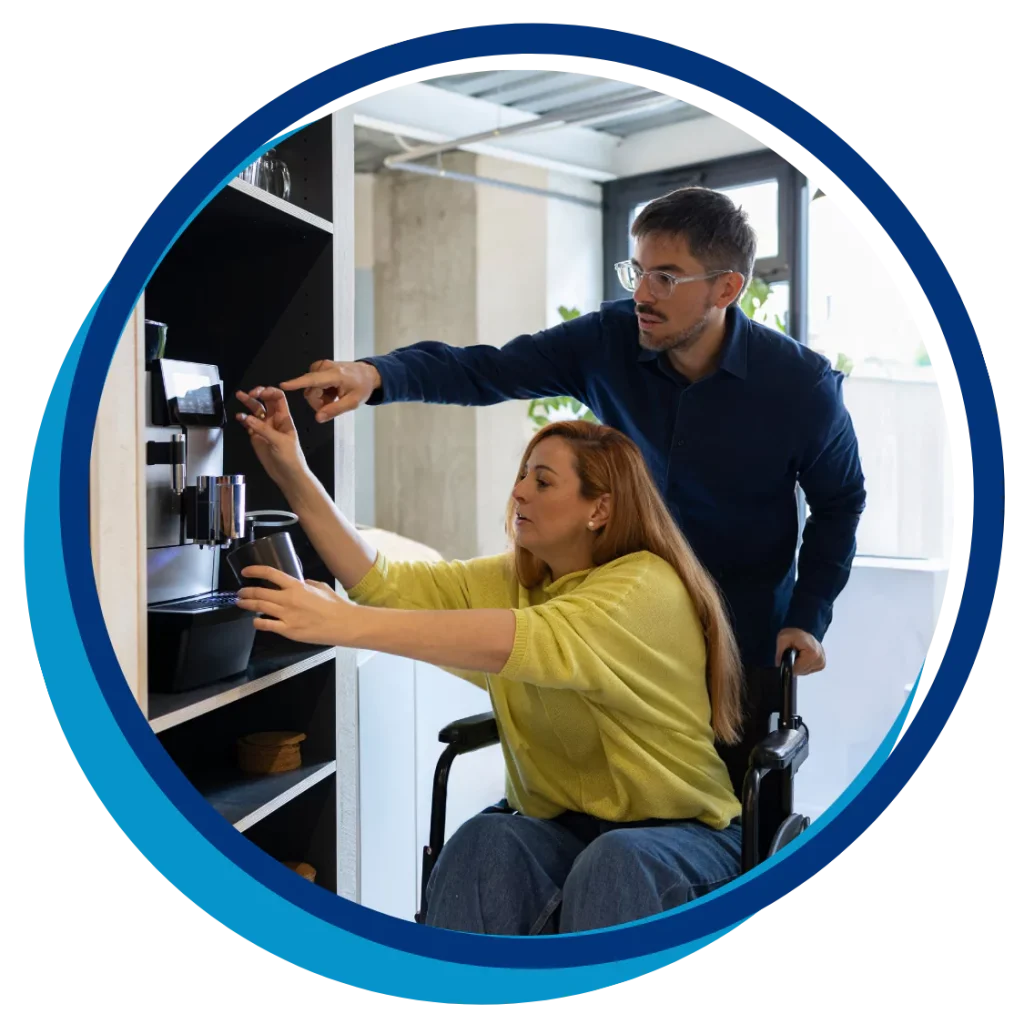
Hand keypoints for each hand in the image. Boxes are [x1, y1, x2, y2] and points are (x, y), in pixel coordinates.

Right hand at [234, 386, 308, 488]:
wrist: (288, 475)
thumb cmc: (291, 458)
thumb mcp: (279, 442)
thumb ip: (263, 429)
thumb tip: (247, 417)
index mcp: (284, 418)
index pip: (278, 398)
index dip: (269, 392)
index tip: (259, 393)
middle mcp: (274, 420)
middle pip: (266, 401)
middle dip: (258, 394)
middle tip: (248, 393)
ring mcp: (265, 428)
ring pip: (256, 410)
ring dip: (248, 403)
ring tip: (239, 396)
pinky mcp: (256, 436)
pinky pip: (249, 424)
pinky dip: (243, 419)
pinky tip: (239, 417)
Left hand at [235, 565, 360, 646]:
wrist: (343, 624)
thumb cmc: (336, 606)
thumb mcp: (321, 587)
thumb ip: (308, 584)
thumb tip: (301, 583)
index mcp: (297, 586)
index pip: (270, 574)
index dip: (255, 571)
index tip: (246, 571)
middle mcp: (288, 599)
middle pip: (260, 592)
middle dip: (246, 591)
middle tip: (240, 592)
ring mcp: (287, 615)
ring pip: (260, 608)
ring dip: (248, 604)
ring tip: (241, 603)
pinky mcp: (288, 630)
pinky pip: (267, 626)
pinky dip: (258, 623)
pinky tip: (255, 621)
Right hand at [279, 359, 380, 421]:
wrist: (367, 374)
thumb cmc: (362, 387)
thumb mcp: (352, 403)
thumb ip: (334, 410)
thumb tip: (318, 418)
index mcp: (335, 375)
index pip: (313, 379)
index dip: (297, 383)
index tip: (284, 385)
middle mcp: (326, 367)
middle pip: (310, 390)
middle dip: (318, 401)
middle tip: (332, 404)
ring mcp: (322, 365)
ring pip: (310, 388)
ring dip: (320, 396)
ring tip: (334, 396)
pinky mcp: (320, 366)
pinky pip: (312, 383)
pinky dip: (320, 390)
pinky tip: (331, 391)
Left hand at [776, 628, 825, 674]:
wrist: (803, 630)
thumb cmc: (794, 634)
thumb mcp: (782, 639)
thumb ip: (779, 652)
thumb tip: (778, 664)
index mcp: (813, 653)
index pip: (798, 669)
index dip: (790, 665)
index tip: (788, 658)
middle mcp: (820, 658)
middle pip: (801, 671)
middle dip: (794, 664)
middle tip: (793, 653)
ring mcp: (822, 662)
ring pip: (805, 672)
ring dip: (799, 665)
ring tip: (798, 654)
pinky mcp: (822, 664)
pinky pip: (809, 670)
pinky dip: (803, 666)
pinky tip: (802, 658)